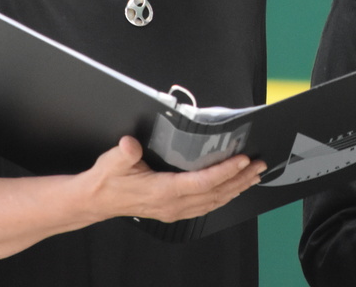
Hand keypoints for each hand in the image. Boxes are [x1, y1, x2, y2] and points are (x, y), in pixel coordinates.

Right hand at [79, 136, 266, 223]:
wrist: (95, 201)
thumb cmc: (106, 181)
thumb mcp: (111, 162)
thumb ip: (123, 154)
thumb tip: (130, 145)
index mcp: (162, 191)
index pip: (202, 182)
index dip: (225, 171)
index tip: (242, 160)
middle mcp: (173, 204)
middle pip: (216, 193)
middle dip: (241, 179)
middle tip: (260, 165)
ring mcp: (175, 210)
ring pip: (214, 201)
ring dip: (236, 188)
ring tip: (254, 176)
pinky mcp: (175, 210)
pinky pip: (206, 205)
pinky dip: (224, 196)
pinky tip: (233, 189)